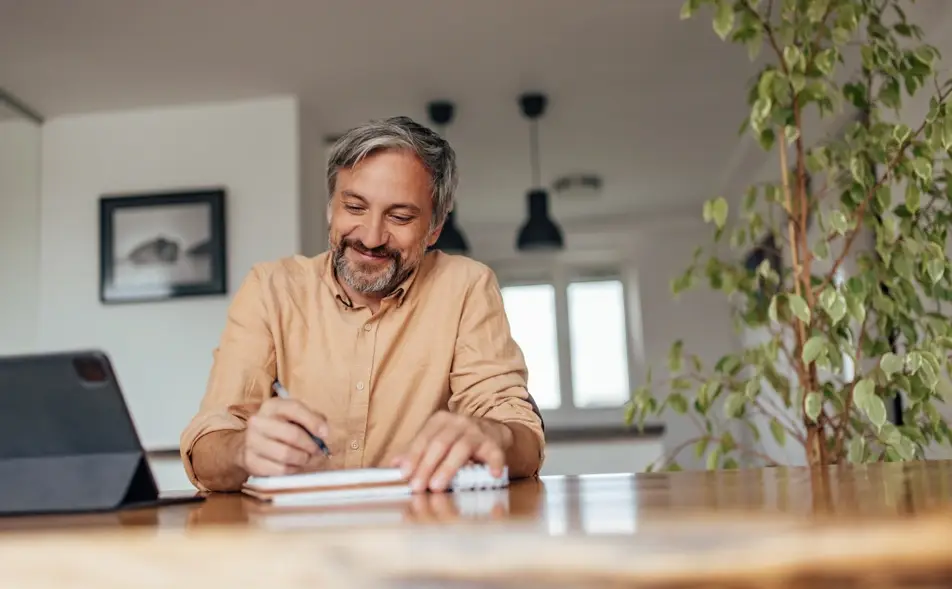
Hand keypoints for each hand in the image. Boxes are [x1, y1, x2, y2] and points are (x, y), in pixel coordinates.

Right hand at [240, 397, 329, 476]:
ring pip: (286, 455)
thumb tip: (324, 433)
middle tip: (318, 451)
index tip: (325, 434)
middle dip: (311, 445)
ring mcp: (252, 441)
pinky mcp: (250, 461)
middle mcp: (258, 421)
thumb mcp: (296, 416)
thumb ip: (313, 419)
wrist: (252, 443)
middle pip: (292, 435)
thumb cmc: (282, 427)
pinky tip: (293, 465)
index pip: (295, 409)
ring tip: (306, 458)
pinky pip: (279, 470)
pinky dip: (292, 469)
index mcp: (272, 406)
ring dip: (302, 459)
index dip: (313, 422)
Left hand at [392, 411, 511, 492]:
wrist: (492, 429)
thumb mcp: (436, 439)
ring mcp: (477, 432)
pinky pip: (494, 454)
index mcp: (440, 420)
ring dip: (448, 468)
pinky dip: (494, 464)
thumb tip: (394, 464)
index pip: (424, 438)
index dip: (413, 456)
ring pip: (461, 449)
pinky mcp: (494, 443)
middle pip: (440, 443)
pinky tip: (491, 474)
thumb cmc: (459, 438)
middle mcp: (458, 423)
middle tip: (418, 486)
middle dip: (427, 466)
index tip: (404, 474)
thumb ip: (417, 451)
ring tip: (437, 486)